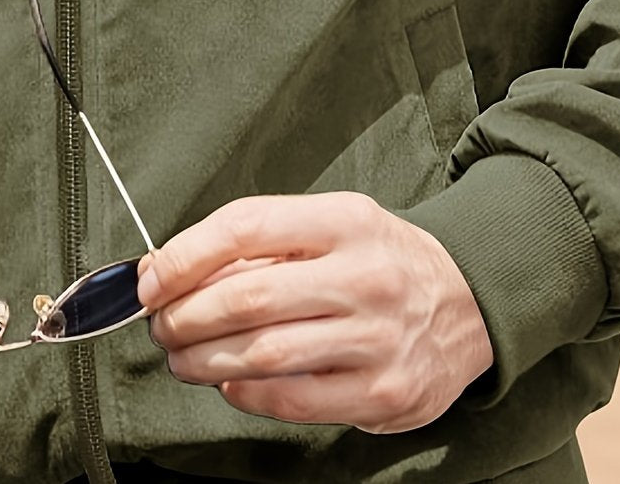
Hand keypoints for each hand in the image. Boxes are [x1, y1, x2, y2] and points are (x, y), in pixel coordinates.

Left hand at [135, 191, 493, 433]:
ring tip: (180, 357)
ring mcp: (378, 338)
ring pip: (263, 354)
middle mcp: (365, 276)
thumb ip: (264, 245)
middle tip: (159, 325)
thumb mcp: (333, 224)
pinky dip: (244, 394)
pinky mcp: (385, 393)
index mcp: (345, 220)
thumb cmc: (379, 258)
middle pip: (247, 297)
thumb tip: (171, 271)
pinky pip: (292, 400)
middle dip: (184, 315)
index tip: (150, 279)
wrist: (469, 300)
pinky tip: (227, 382)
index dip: (185, 255)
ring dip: (202, 360)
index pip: (246, 227)